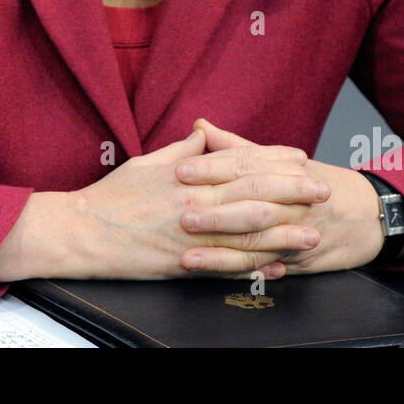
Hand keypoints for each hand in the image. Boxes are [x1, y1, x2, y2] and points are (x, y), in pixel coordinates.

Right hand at [67, 127, 325, 279]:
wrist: (81, 232)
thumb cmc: (110, 196)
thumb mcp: (146, 162)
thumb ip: (181, 150)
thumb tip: (203, 134)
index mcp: (186, 175)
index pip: (240, 162)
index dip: (273, 159)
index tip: (300, 158)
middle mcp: (193, 203)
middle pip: (253, 195)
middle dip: (292, 192)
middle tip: (323, 190)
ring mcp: (191, 237)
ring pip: (246, 234)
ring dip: (284, 233)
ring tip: (313, 233)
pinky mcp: (183, 265)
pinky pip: (226, 268)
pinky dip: (254, 268)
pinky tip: (277, 268)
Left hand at [180, 119, 385, 276]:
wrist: (370, 214)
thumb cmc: (315, 183)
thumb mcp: (280, 161)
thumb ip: (235, 147)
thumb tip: (199, 126)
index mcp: (285, 168)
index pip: (246, 165)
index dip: (212, 168)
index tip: (180, 170)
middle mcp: (293, 198)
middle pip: (252, 202)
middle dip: (215, 211)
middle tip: (181, 213)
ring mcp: (298, 230)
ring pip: (257, 241)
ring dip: (221, 251)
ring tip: (187, 256)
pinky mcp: (301, 259)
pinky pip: (267, 266)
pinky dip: (241, 272)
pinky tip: (215, 276)